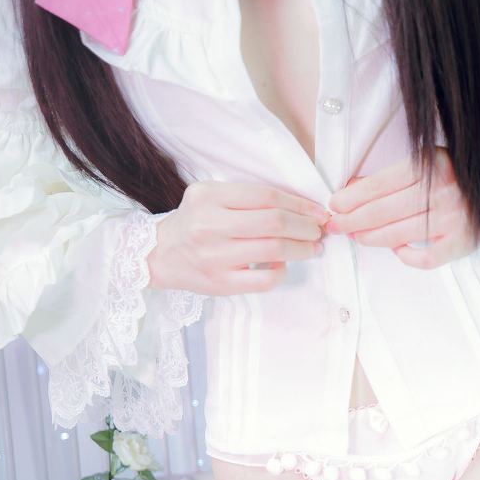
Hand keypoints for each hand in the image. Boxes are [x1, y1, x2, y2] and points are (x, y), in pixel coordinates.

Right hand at [146, 180, 328, 295]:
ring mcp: (216, 257)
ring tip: (312, 246)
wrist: (160, 255)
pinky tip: (283, 264)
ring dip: (302, 248)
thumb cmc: (194, 222)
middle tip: (318, 229)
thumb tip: (295, 203)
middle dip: (306, 225)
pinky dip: (281, 271)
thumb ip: (244, 195)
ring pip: (274, 250)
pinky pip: (264, 279)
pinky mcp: (222, 283)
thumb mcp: (208, 195)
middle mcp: (211, 226)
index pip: (266, 196)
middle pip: (274, 222)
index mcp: (209, 198)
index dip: (299, 203)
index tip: (317, 210)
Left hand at [325, 149, 479, 268]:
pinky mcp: (461, 243)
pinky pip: (423, 259)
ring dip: (370, 238)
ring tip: (356, 236)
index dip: (351, 198)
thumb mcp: (424, 163)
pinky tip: (396, 249)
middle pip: (383, 212)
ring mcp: (453, 220)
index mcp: (432, 165)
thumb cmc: (454, 175)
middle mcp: (443, 192)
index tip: (334, 206)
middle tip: (335, 226)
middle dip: (352, 221)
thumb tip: (349, 190)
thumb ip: (389, 177)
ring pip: (397, 236)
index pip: (380, 185)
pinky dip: (405, 256)